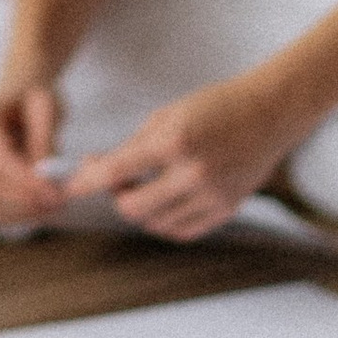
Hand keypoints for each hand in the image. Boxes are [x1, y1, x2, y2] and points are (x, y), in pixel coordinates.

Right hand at [0, 71, 66, 226]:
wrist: (20, 91)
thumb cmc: (35, 96)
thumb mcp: (47, 106)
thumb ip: (45, 140)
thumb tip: (43, 177)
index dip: (27, 179)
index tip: (57, 192)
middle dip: (26, 199)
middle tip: (59, 203)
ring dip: (21, 211)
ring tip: (52, 206)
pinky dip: (14, 215)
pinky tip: (38, 208)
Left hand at [62, 71, 297, 238]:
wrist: (269, 114)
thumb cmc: (216, 107)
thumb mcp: (167, 115)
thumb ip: (133, 146)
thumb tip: (99, 170)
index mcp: (175, 141)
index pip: (116, 171)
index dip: (86, 182)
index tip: (68, 187)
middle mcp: (193, 173)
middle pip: (132, 207)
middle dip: (116, 196)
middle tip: (116, 180)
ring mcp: (212, 195)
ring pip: (155, 223)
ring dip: (140, 209)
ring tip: (145, 185)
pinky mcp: (226, 210)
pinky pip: (181, 231)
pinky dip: (164, 222)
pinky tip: (165, 201)